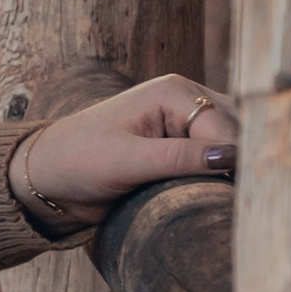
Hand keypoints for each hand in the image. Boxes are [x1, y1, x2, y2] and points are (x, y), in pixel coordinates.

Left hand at [15, 74, 238, 224]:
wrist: (48, 175)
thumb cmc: (77, 160)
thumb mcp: (127, 162)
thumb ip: (178, 158)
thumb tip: (231, 157)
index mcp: (174, 92)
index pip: (226, 128)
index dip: (237, 161)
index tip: (241, 193)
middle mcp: (187, 100)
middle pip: (237, 132)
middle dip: (241, 163)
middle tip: (240, 198)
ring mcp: (188, 123)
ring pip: (233, 145)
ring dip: (235, 171)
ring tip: (230, 199)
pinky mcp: (184, 145)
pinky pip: (218, 158)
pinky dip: (223, 175)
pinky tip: (222, 195)